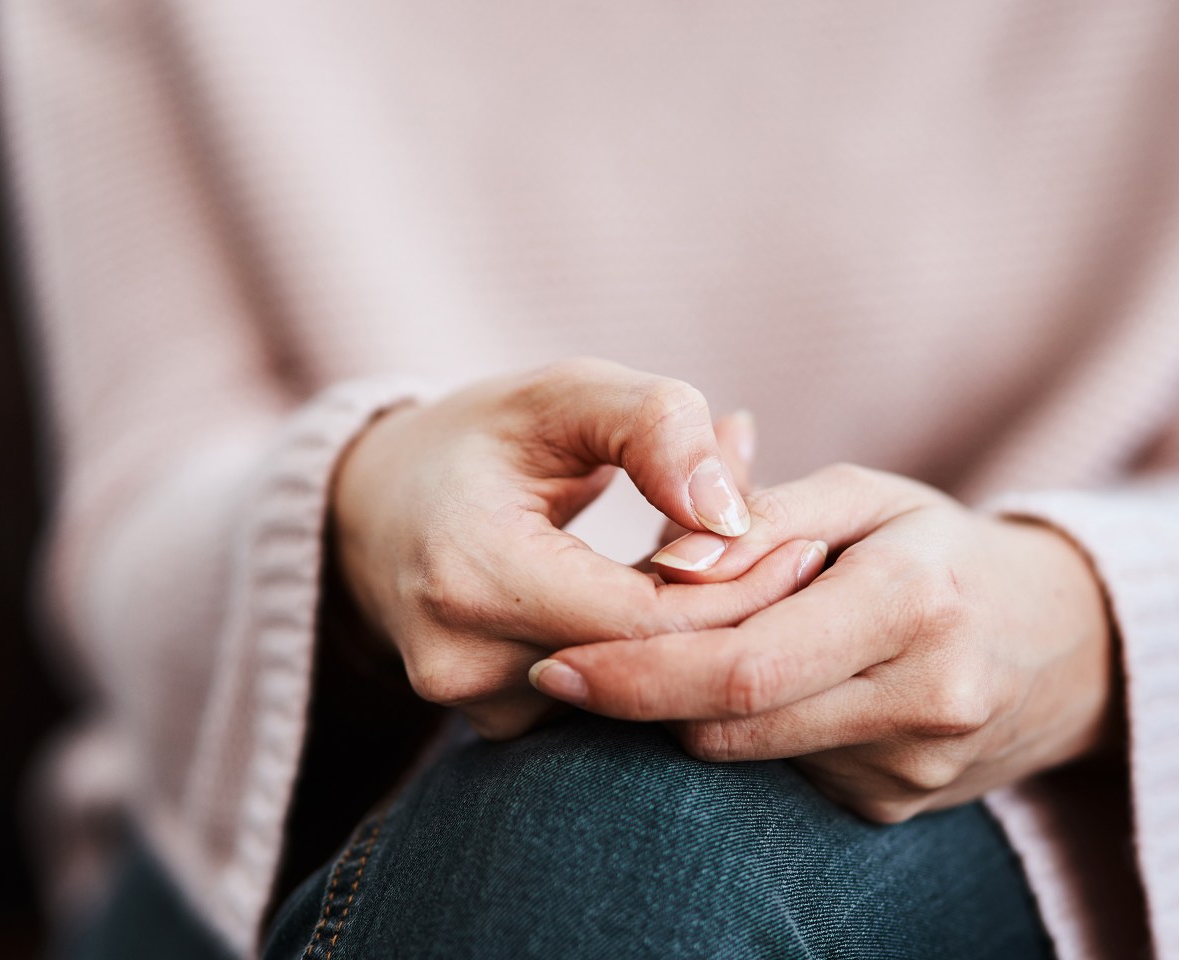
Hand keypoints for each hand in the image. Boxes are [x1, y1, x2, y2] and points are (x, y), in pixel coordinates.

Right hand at [331, 358, 818, 738]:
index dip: (741, 588)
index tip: (804, 545)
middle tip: (793, 556)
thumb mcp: (564, 394)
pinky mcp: (492, 728)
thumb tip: (734, 516)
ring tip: (724, 564)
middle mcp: (463, 662)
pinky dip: (648, 655)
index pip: (651, 620)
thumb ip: (655, 428)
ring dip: (691, 637)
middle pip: (651, 669)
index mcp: (473, 572)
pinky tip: (665, 601)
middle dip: (730, 616)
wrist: (374, 510)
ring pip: (634, 695)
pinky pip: (603, 703)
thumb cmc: (480, 439)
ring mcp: (472, 708)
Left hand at [529, 463, 1119, 821]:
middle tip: (572, 667)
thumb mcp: (862, 496)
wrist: (1062, 642)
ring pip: (745, 753)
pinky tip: (771, 684)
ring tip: (705, 645)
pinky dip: (748, 729)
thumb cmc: (939, 547)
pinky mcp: (894, 806)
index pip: (742, 667)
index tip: (556, 666)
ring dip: (694, 706)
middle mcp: (922, 700)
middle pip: (730, 725)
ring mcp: (911, 769)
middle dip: (640, 697)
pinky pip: (779, 772)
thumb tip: (665, 566)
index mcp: (914, 603)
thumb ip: (759, 517)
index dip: (636, 674)